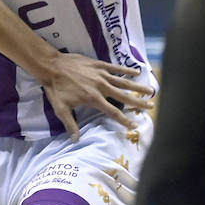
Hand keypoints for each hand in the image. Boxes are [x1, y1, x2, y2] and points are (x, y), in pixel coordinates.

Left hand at [39, 53, 154, 139]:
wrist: (51, 66)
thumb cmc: (55, 89)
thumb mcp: (61, 109)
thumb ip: (70, 124)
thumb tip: (75, 140)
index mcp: (93, 99)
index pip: (113, 112)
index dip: (124, 120)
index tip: (135, 126)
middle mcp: (101, 87)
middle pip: (124, 97)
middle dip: (139, 102)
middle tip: (152, 106)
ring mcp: (101, 75)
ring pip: (124, 82)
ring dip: (138, 87)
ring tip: (151, 90)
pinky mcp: (99, 65)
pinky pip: (116, 68)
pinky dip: (126, 70)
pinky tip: (137, 72)